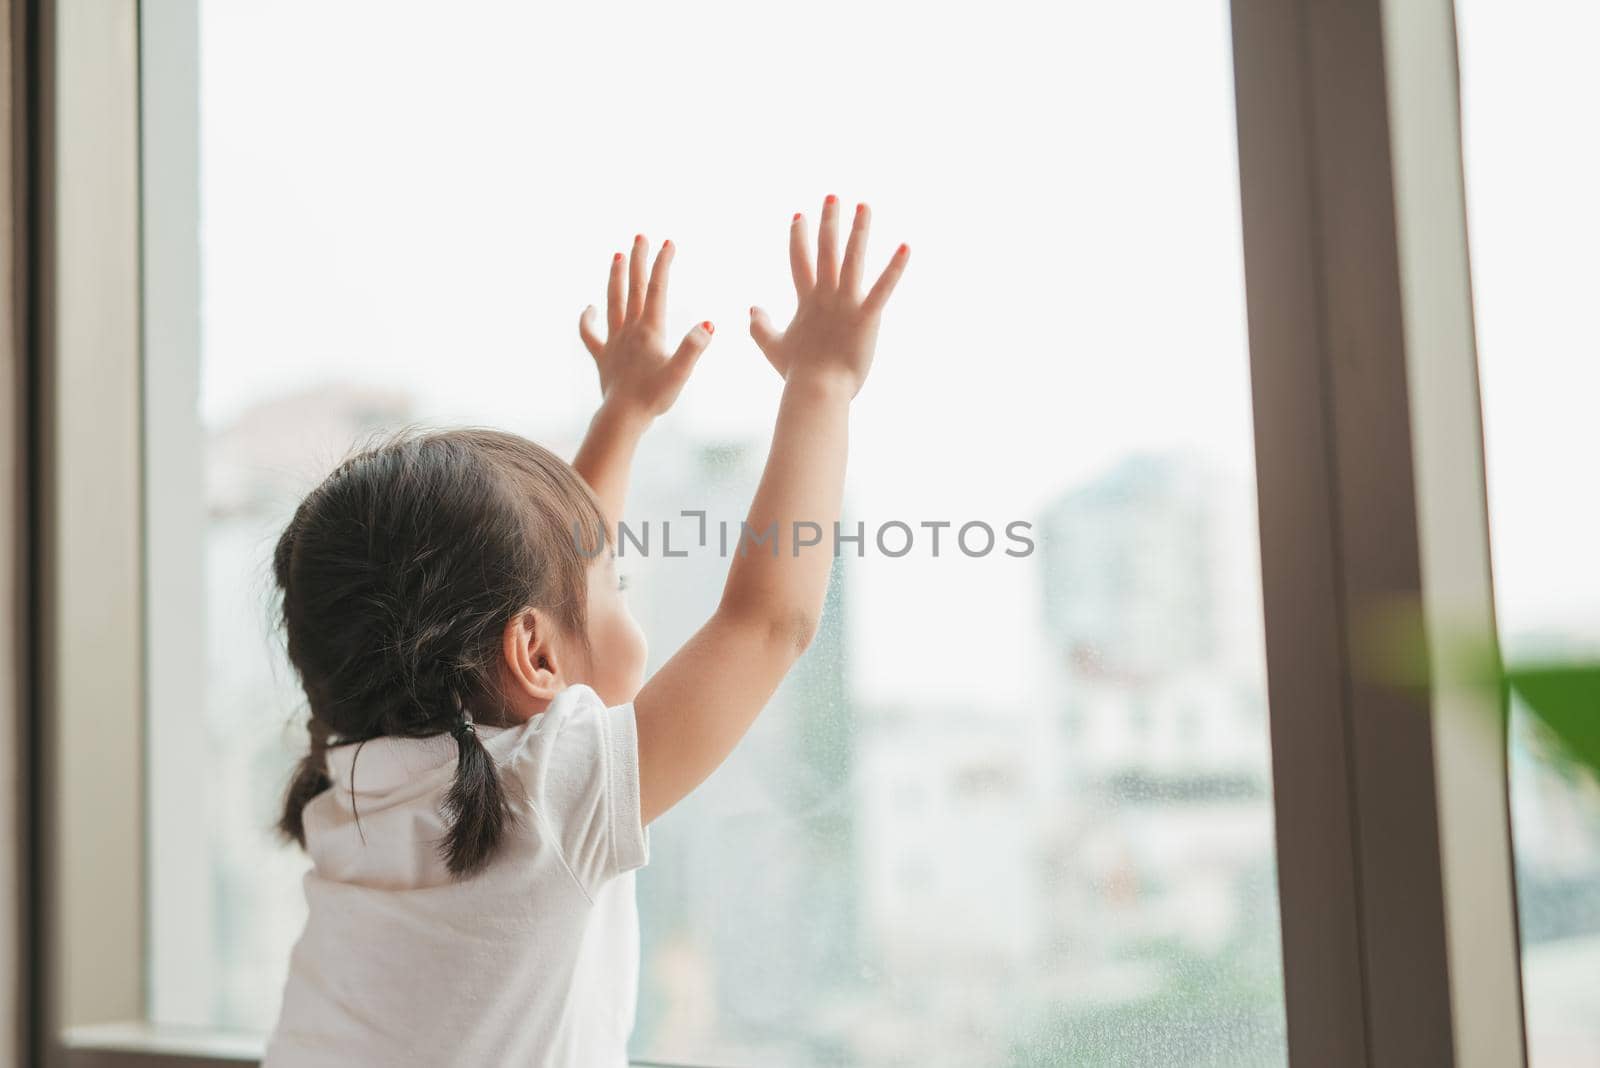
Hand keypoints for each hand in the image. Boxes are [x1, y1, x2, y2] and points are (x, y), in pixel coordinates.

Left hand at [578, 234, 712, 421]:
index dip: (663, 264)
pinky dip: (587, 319)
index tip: (668, 242)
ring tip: (617, 256)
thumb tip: (708, 323)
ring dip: (615, 277)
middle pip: (633, 287)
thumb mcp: (680, 373)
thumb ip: (693, 347)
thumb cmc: (654, 397)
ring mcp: (614, 342)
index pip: (657, 289)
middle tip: (640, 236)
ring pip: (612, 301)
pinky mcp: (603, 357)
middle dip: (638, 260)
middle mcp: (630, 330)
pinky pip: (591, 334)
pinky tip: (589, 308)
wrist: (623, 417)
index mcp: (650, 330)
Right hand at [749, 196, 908, 397]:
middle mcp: (825, 296)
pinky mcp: (867, 316)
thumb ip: (759, 327)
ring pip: (852, 259)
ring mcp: (846, 304)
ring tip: (864, 206)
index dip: (798, 237)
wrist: (816, 390)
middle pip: (826, 250)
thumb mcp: (773, 347)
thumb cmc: (797, 373)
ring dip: (859, 230)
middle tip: (833, 196)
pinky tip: (906, 246)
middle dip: (828, 221)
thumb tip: (751, 308)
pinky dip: (895, 268)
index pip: (799, 261)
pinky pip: (883, 288)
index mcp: (806, 301)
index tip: (799, 215)